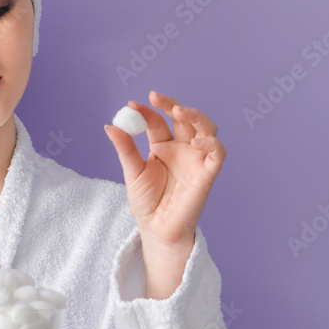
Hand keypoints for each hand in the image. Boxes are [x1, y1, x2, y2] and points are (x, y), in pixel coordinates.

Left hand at [103, 90, 226, 245]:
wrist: (156, 229)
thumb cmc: (146, 202)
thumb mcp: (132, 172)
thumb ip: (125, 149)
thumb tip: (111, 125)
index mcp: (163, 146)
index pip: (158, 121)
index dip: (147, 111)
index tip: (131, 105)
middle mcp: (182, 148)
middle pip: (185, 118)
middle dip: (172, 105)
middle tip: (156, 98)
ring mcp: (196, 159)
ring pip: (206, 128)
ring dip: (196, 116)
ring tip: (179, 111)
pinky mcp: (207, 173)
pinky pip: (217, 153)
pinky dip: (211, 143)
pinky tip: (195, 141)